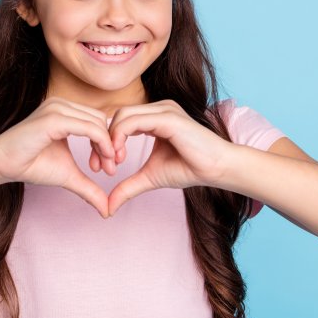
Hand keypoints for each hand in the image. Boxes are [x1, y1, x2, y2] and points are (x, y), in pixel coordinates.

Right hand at [0, 97, 117, 217]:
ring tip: (102, 169)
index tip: (108, 168)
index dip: (108, 144)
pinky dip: (100, 144)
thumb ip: (88, 187)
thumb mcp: (68, 175)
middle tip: (108, 170)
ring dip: (107, 147)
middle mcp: (62, 105)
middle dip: (110, 146)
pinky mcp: (54, 118)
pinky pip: (89, 128)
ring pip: (98, 123)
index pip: (98, 121)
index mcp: (65, 111)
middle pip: (101, 120)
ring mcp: (57, 109)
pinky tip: (99, 162)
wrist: (2, 165)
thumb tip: (107, 211)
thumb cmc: (30, 165)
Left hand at [98, 99, 235, 215]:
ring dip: (110, 140)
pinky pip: (133, 121)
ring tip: (112, 164)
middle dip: (103, 141)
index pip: (119, 121)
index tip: (100, 167)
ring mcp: (163, 110)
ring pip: (121, 116)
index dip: (105, 142)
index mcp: (154, 117)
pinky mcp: (167, 117)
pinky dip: (120, 138)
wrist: (218, 169)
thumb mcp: (150, 177)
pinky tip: (120, 157)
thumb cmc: (189, 169)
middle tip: (100, 166)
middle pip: (116, 116)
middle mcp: (157, 109)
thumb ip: (128, 186)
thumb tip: (107, 207)